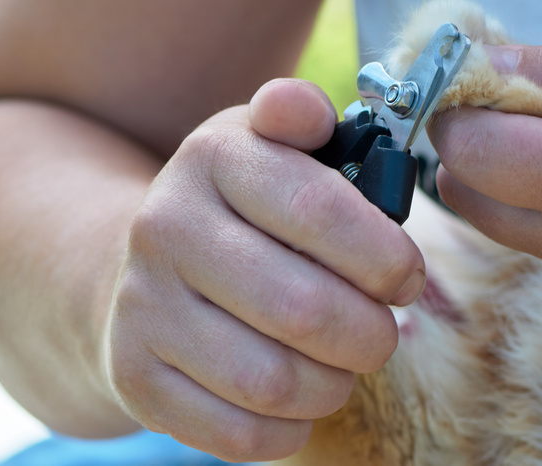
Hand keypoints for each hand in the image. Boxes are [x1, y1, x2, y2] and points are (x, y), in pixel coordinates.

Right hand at [103, 79, 424, 461]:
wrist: (142, 270)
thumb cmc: (243, 210)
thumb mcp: (269, 147)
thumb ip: (301, 120)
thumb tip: (305, 109)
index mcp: (214, 157)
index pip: (318, 208)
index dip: (384, 255)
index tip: (407, 277)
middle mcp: (166, 227)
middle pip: (304, 307)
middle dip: (370, 332)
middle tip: (384, 330)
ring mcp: (143, 307)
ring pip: (272, 380)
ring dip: (334, 383)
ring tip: (345, 364)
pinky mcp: (135, 376)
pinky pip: (236, 432)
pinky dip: (291, 428)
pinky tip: (302, 400)